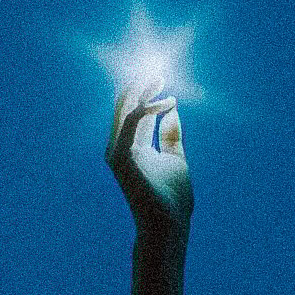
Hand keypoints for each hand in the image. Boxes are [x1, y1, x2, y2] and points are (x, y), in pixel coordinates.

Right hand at [106, 82, 192, 247]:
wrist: (168, 223)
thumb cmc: (172, 197)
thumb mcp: (175, 157)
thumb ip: (171, 134)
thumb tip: (172, 108)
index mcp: (133, 147)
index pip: (136, 114)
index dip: (147, 94)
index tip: (161, 79)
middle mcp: (121, 147)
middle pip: (126, 109)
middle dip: (139, 87)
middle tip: (157, 71)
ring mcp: (118, 152)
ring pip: (124, 111)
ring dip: (140, 91)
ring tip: (158, 78)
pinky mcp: (121, 157)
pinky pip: (131, 123)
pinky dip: (148, 109)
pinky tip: (167, 102)